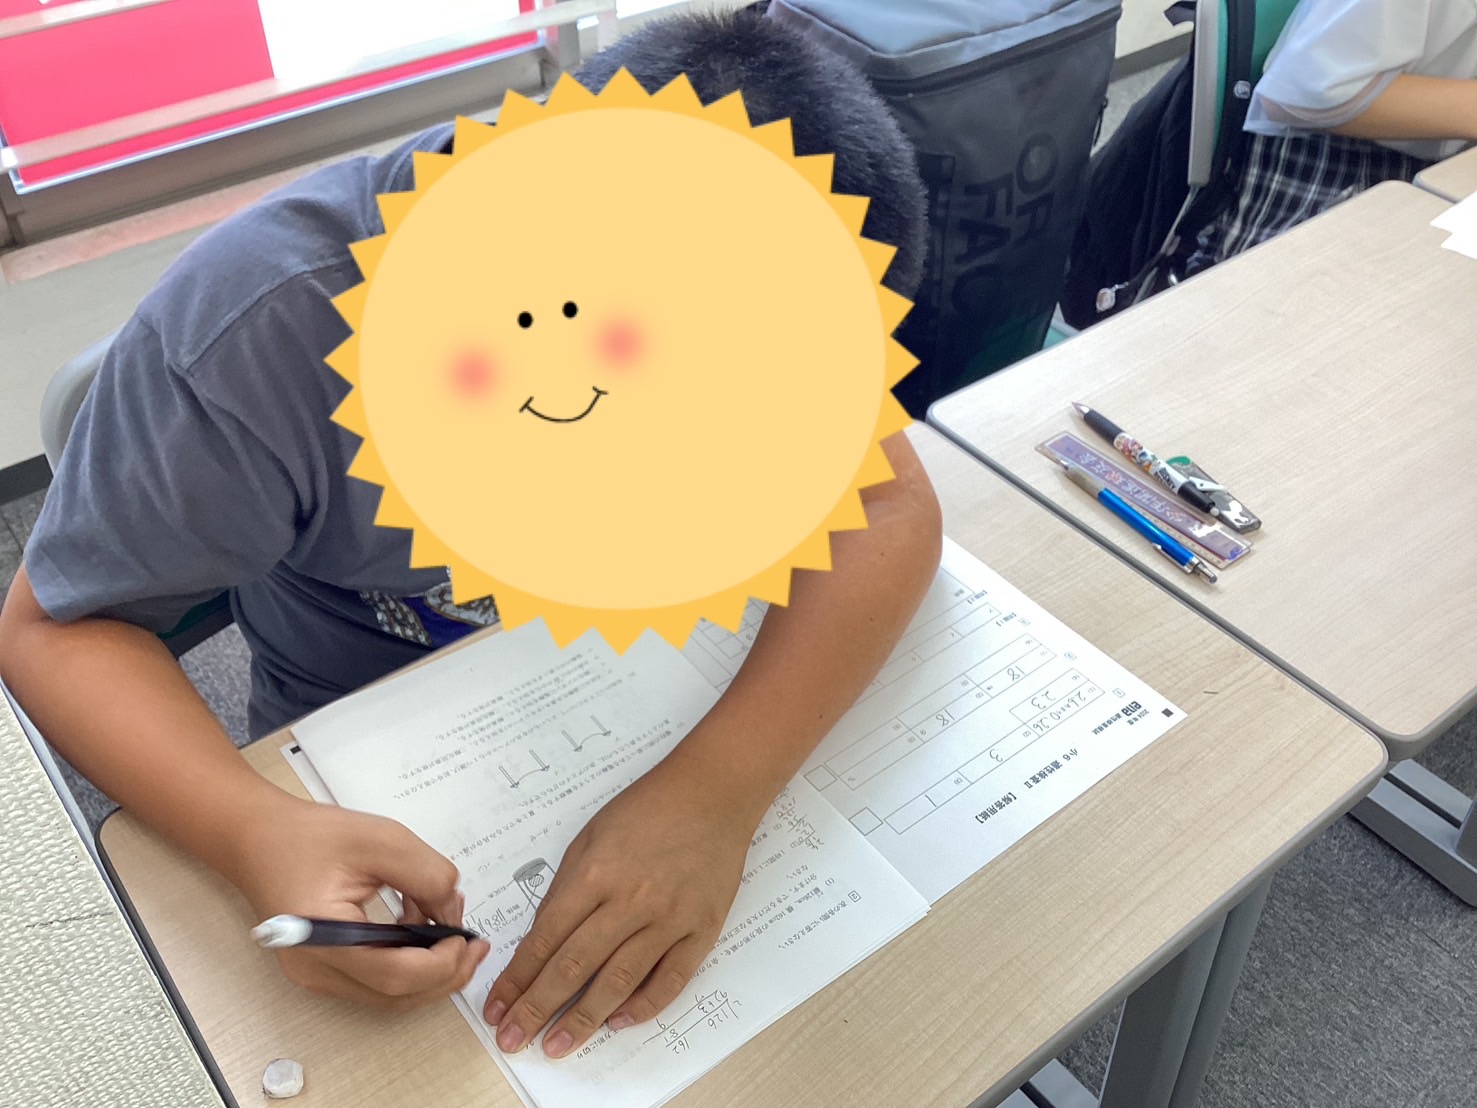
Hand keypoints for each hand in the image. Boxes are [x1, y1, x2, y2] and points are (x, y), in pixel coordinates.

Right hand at [227, 796, 489, 1010]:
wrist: (257, 838)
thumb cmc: (310, 836)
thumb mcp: (381, 839)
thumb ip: (426, 874)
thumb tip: (452, 912)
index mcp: (322, 939)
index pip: (393, 975)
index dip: (440, 963)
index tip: (466, 937)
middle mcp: (315, 969)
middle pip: (394, 995)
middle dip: (444, 975)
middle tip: (476, 946)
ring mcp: (316, 974)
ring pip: (388, 994)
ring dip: (429, 971)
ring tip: (453, 932)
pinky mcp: (323, 967)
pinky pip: (375, 979)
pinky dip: (407, 963)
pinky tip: (421, 928)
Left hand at [482, 759, 756, 1058]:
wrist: (713, 793)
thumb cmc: (648, 808)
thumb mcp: (591, 836)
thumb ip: (567, 888)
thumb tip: (544, 940)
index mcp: (595, 874)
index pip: (546, 939)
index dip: (518, 978)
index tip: (497, 1006)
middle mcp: (630, 901)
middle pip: (575, 967)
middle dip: (538, 1008)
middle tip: (514, 1038)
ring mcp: (669, 918)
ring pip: (619, 980)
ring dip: (584, 1018)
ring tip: (558, 1044)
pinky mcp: (701, 928)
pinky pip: (670, 979)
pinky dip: (644, 1005)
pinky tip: (619, 1021)